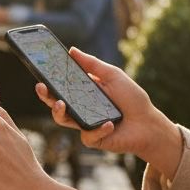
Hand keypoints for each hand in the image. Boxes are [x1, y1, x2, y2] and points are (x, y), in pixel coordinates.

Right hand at [35, 47, 182, 179]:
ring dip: (58, 112)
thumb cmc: (132, 98)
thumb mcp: (112, 76)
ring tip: (61, 104)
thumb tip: (71, 50)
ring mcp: (84, 125)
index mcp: (83, 92)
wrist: (149, 123)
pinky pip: (87, 135)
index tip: (40, 72)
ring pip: (62, 120)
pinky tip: (110, 124)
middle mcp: (80, 108)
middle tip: (41, 87)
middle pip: (55, 103)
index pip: (61, 86)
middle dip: (45, 95)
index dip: (49, 80)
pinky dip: (99, 128)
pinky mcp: (93, 139)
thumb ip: (92, 64)